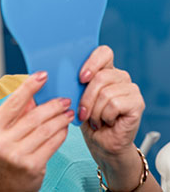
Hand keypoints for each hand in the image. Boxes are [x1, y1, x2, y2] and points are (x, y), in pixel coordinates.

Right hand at [0, 72, 73, 191]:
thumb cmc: (1, 163)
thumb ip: (14, 118)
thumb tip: (34, 97)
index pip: (12, 103)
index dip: (29, 87)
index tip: (42, 75)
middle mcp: (0, 142)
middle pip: (33, 116)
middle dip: (52, 105)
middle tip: (64, 99)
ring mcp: (16, 155)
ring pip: (45, 129)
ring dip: (60, 118)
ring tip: (68, 112)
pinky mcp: (32, 167)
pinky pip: (52, 144)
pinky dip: (61, 134)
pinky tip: (65, 129)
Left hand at [78, 45, 147, 190]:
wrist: (100, 143)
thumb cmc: (86, 119)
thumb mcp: (75, 97)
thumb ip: (73, 83)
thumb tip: (57, 73)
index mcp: (105, 70)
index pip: (104, 52)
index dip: (92, 62)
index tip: (80, 78)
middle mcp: (120, 77)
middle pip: (101, 76)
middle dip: (86, 97)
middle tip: (83, 112)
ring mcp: (130, 89)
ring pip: (106, 92)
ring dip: (95, 110)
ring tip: (94, 119)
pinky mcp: (137, 103)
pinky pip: (115, 104)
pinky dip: (105, 116)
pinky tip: (106, 122)